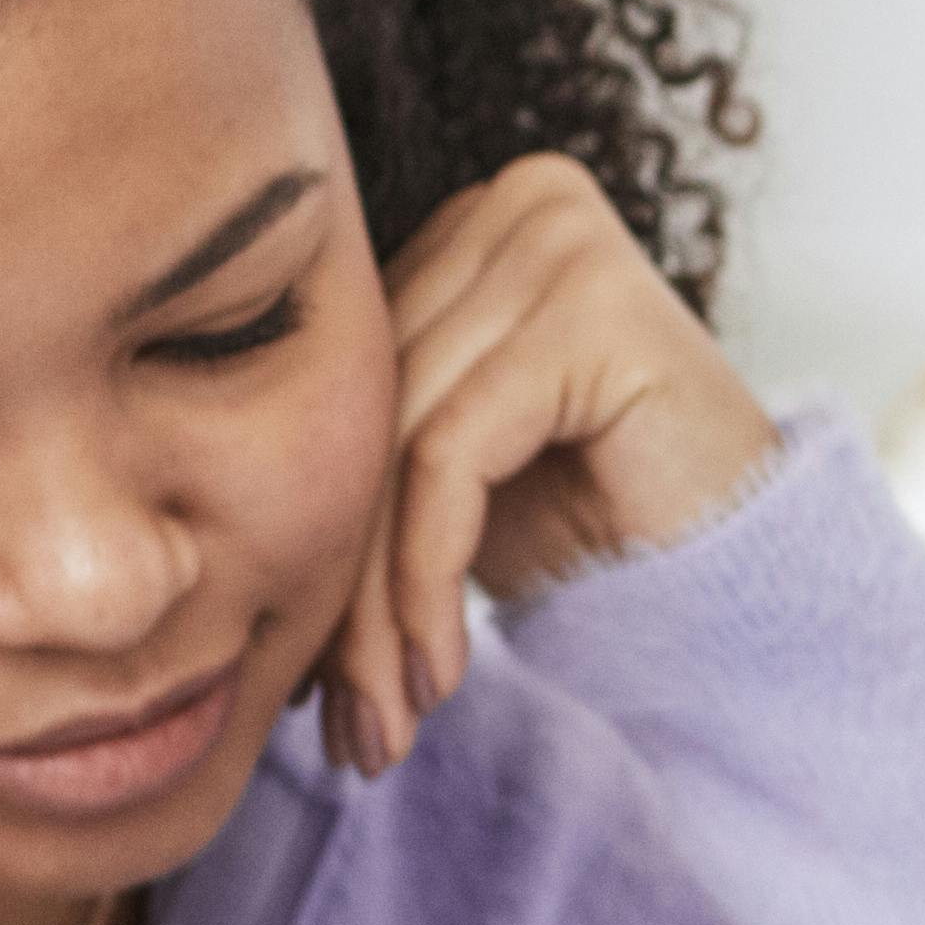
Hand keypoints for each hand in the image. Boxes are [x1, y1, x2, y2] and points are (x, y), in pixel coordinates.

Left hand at [327, 156, 784, 776]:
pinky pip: (451, 456)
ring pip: (395, 444)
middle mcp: (516, 199)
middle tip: (334, 722)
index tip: (303, 677)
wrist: (754, 579)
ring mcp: (557, 239)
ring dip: (376, 609)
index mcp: (471, 219)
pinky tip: (440, 674)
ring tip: (380, 724)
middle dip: (339, 585)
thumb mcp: (447, 472)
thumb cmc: (602, 526)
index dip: (314, 535)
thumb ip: (351, 439)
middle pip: (364, 409)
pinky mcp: (590, 304)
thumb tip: (170, 495)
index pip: (343, 381)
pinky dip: (425, 579)